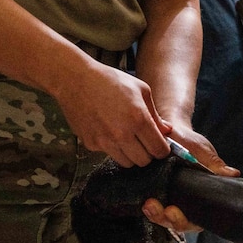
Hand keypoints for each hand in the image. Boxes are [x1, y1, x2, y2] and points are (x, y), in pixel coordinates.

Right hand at [54, 61, 170, 166]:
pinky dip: (113, 148)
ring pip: (127, 163)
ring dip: (131, 154)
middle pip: (144, 161)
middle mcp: (121, 134)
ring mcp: (104, 141)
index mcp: (138, 118)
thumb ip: (155, 114)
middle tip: (145, 142)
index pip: (159, 150)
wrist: (76, 80)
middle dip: (148, 154)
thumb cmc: (110, 80)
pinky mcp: (91, 144)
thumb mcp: (140, 89)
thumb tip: (167, 130)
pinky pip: (108, 154)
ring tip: (128, 137)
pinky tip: (110, 131)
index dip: (163, 149)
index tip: (160, 144)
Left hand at [140, 123, 238, 232]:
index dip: (185, 221)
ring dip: (155, 215)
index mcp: (201, 198)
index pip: (195, 220)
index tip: (174, 211)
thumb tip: (233, 174)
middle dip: (168, 220)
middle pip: (177, 223)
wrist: (171, 131)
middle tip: (161, 209)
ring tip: (149, 205)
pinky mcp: (154, 193)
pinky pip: (151, 207)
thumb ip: (215, 165)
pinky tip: (144, 202)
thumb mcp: (203, 151)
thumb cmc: (191, 143)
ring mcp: (168, 200)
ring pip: (162, 218)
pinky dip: (148, 207)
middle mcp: (184, 203)